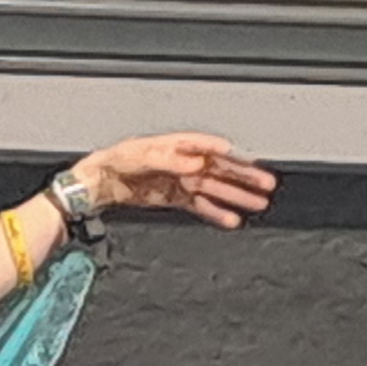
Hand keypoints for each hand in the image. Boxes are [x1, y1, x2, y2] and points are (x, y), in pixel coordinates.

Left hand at [76, 133, 276, 229]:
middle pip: (219, 169)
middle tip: (267, 185)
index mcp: (176, 146)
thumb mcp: (138, 156)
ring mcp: (181, 181)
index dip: (223, 152)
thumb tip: (195, 164)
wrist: (99, 182)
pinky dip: (216, 213)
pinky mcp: (175, 198)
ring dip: (237, 196)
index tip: (242, 156)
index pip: (206, 147)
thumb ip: (168, 160)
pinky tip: (232, 219)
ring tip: (259, 204)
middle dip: (244, 177)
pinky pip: (201, 206)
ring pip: (216, 189)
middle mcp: (183, 162)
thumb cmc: (115, 161)